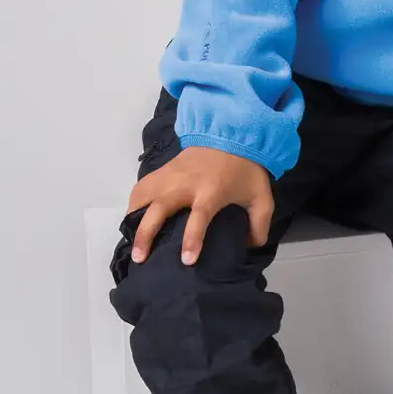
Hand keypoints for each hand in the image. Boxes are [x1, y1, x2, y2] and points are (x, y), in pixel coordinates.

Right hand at [126, 145, 273, 265]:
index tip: (186, 260)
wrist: (232, 133)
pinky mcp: (163, 169)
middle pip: (159, 209)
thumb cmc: (245, 169)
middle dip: (146, 234)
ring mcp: (171, 175)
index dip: (192, 239)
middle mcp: (186, 184)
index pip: (198, 218)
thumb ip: (259, 225)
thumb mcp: (261, 197)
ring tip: (131, 239)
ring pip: (143, 195)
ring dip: (134, 217)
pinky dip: (134, 201)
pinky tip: (134, 216)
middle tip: (140, 258)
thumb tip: (250, 247)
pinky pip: (141, 186)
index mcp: (211, 192)